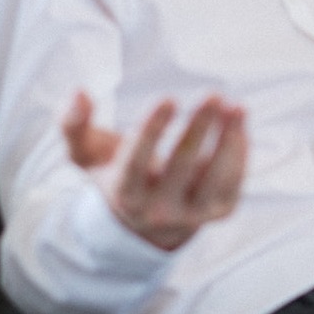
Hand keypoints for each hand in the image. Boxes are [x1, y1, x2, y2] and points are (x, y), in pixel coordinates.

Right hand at [62, 91, 248, 250]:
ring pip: (214, 178)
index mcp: (124, 193)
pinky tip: (238, 121)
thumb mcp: (88, 154)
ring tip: (236, 106)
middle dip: (197, 128)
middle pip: (180, 167)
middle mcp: (157, 210)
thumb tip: (79, 92)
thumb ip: (74, 125)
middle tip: (212, 94)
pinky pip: (232, 181)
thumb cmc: (117, 172)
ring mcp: (191, 214)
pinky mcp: (220, 211)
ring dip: (227, 140)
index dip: (152, 131)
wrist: (150, 221)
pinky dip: (239, 151)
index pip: (135, 163)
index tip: (168, 98)